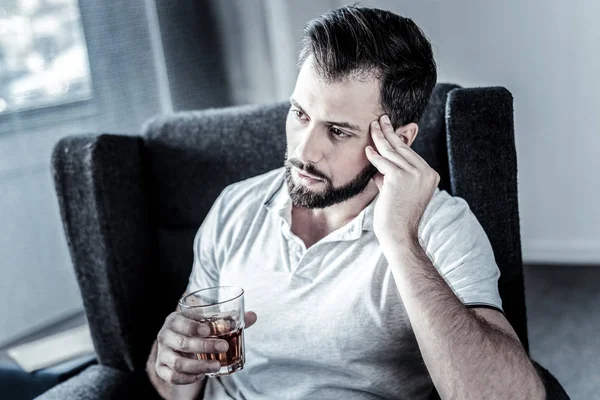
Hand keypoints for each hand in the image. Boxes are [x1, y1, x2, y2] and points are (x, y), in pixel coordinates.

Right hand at [155, 311, 256, 383]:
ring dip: (199, 366)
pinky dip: (188, 378)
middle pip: (182, 343)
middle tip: (224, 347)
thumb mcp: (206, 322)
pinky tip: (201, 375)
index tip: (209, 330)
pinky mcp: (161, 368)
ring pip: (178, 363)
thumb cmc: (195, 330)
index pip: (180, 322)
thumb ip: (228, 319)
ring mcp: (162, 353)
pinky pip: (172, 377)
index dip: (193, 326)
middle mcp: (165, 335)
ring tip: (216, 366)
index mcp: (174, 320)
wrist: (175, 342)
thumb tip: (253, 316)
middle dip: (204, 346)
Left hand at [365, 115, 438, 246]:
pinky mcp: (400, 177)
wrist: (399, 234)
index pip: (410, 154)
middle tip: (381, 119)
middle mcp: (425, 172)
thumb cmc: (396, 217)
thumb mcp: (398, 192)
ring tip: (372, 127)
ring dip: (380, 138)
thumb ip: (392, 178)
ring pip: (392, 152)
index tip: (389, 130)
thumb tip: (379, 168)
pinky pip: (383, 162)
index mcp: (430, 175)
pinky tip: (368, 149)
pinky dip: (374, 155)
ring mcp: (414, 174)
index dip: (398, 141)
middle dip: (390, 132)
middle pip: (403, 148)